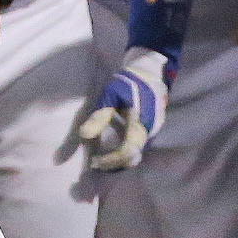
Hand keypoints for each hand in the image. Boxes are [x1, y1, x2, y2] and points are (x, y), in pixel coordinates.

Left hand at [77, 48, 171, 170]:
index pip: (127, 151)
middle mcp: (150, 131)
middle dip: (113, 163)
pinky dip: (124, 152)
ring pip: (137, 155)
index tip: (94, 161)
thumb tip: (84, 135)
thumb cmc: (128, 82)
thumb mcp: (110, 95)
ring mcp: (154, 132)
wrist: (150, 74)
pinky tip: (111, 148)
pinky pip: (138, 148)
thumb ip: (99, 116)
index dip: (111, 160)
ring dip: (118, 160)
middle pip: (132, 158)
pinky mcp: (152, 131)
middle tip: (94, 162)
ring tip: (100, 157)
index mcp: (141, 122)